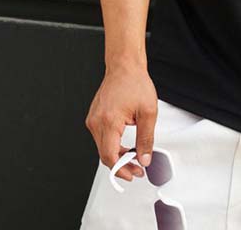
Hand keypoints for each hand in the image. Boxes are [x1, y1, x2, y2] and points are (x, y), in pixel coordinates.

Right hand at [85, 62, 157, 183]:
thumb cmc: (134, 83)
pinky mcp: (94, 117)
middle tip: (137, 169)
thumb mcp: (148, 112)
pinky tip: (125, 146)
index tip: (133, 174)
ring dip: (117, 155)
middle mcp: (96, 122)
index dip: (121, 169)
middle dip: (121, 165)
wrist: (124, 66)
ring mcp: (93, 119)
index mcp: (108, 121)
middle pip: (105, 154)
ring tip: (133, 157)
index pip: (109, 156)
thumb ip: (146, 138)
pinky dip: (113, 145)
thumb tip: (144, 158)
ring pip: (102, 147)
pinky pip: (101, 138)